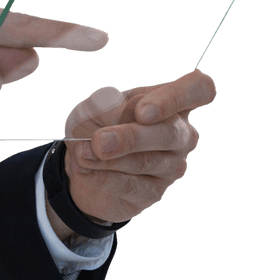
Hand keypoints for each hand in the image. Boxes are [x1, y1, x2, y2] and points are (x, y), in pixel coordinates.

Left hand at [63, 70, 216, 224]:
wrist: (83, 163)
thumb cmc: (96, 124)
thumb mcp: (94, 105)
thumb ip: (106, 105)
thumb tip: (120, 118)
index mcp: (170, 102)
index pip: (199, 88)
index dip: (176, 97)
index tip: (142, 111)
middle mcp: (181, 134)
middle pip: (170, 133)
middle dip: (131, 138)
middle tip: (98, 141)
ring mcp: (172, 165)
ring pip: (145, 161)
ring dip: (107, 158)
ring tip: (80, 152)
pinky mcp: (154, 192)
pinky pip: (131, 184)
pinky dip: (102, 176)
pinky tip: (83, 168)